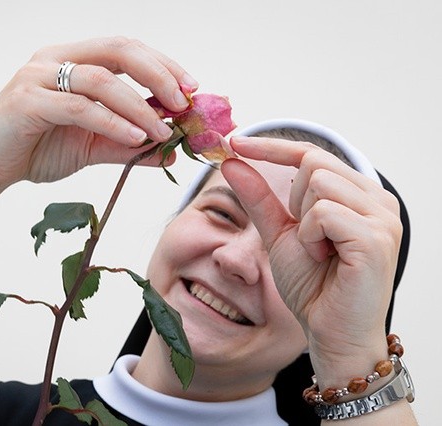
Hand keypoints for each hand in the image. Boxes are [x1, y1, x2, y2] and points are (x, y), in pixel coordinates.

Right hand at [0, 37, 197, 190]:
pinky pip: (78, 107)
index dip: (163, 64)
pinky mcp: (25, 100)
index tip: (192, 88)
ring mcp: (38, 76)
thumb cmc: (36, 149)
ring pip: (101, 79)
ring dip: (138, 106)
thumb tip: (170, 151)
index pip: (126, 49)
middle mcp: (56, 58)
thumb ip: (128, 145)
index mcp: (73, 60)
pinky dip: (111, 122)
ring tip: (163, 131)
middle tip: (185, 102)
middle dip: (159, 74)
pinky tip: (135, 138)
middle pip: (119, 50)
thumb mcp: (91, 147)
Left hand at [221, 136, 401, 377]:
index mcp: (359, 194)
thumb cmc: (313, 286)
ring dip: (303, 223)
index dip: (272, 146)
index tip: (234, 142)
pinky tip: (325, 258)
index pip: (313, 153)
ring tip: (319, 252)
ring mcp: (383, 217)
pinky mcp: (377, 237)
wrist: (330, 333)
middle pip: (314, 163)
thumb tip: (233, 161)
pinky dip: (310, 236)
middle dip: (294, 200)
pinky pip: (323, 212)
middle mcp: (378, 199)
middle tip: (308, 240)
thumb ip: (259, 197)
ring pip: (318, 183)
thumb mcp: (280, 233)